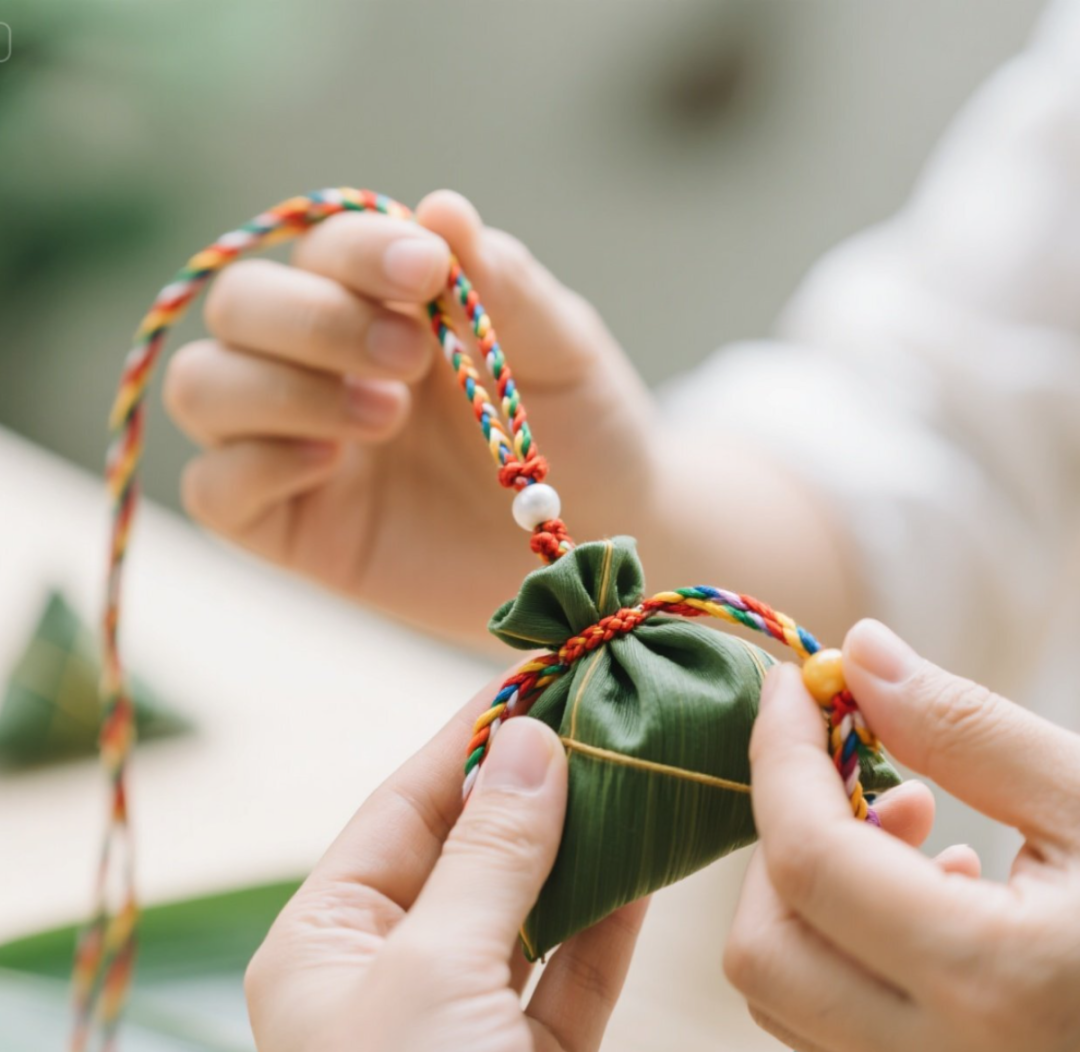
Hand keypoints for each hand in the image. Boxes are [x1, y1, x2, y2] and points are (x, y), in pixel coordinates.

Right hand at [163, 191, 656, 644]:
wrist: (603, 541)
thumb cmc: (584, 433)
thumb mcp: (560, 350)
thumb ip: (502, 284)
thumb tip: (438, 208)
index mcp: (384, 304)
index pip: (323, 245)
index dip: (357, 248)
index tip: (426, 272)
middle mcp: (325, 364)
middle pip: (240, 304)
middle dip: (315, 320)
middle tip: (412, 356)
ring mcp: (300, 444)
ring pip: (203, 386)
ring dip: (280, 389)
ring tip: (386, 414)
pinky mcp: (292, 525)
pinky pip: (214, 488)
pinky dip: (255, 465)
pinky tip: (331, 464)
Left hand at [245, 675, 647, 1051]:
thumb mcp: (434, 973)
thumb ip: (489, 856)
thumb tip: (531, 741)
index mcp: (324, 948)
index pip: (403, 807)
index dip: (470, 736)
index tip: (532, 674)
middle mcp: (389, 976)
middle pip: (469, 852)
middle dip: (533, 785)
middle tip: (596, 711)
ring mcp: (462, 1019)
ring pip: (528, 910)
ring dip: (581, 846)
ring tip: (630, 768)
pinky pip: (574, 972)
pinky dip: (610, 920)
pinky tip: (644, 861)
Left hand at [723, 619, 1079, 1051]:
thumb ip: (970, 728)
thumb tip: (863, 649)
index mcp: (995, 988)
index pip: (807, 857)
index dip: (778, 751)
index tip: (794, 686)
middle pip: (764, 948)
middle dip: (787, 839)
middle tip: (867, 776)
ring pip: (791, 996)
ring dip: (819, 894)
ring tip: (922, 831)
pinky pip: (841, 1034)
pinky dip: (853, 951)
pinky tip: (948, 900)